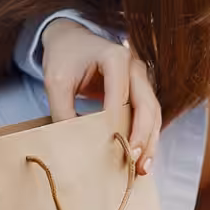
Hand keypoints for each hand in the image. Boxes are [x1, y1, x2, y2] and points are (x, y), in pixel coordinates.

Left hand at [40, 19, 161, 174]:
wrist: (72, 40)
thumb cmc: (65, 57)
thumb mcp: (56, 82)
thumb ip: (62, 110)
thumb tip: (72, 146)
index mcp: (115, 57)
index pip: (121, 92)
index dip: (118, 119)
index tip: (114, 143)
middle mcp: (135, 67)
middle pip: (147, 104)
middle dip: (143, 134)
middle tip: (134, 160)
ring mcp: (141, 80)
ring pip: (153, 113)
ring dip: (150, 141)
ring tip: (143, 168)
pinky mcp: (140, 93)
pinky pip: (149, 117)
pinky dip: (147, 138)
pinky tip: (142, 160)